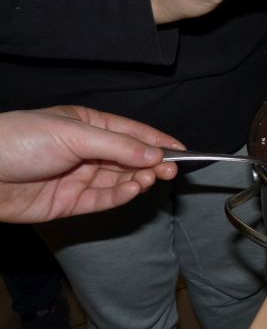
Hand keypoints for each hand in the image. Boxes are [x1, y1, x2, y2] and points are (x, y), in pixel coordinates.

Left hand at [0, 106, 184, 222]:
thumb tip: (156, 154)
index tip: (184, 150)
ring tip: (151, 178)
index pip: (132, 133)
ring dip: (138, 179)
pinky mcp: (70, 203)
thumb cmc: (20, 140)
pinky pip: (103, 200)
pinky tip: (133, 190)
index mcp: (88, 125)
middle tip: (171, 169)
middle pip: (130, 158)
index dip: (158, 141)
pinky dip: (121, 196)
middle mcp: (86, 151)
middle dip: (152, 163)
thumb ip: (119, 147)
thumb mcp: (75, 135)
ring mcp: (79, 177)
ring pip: (119, 180)